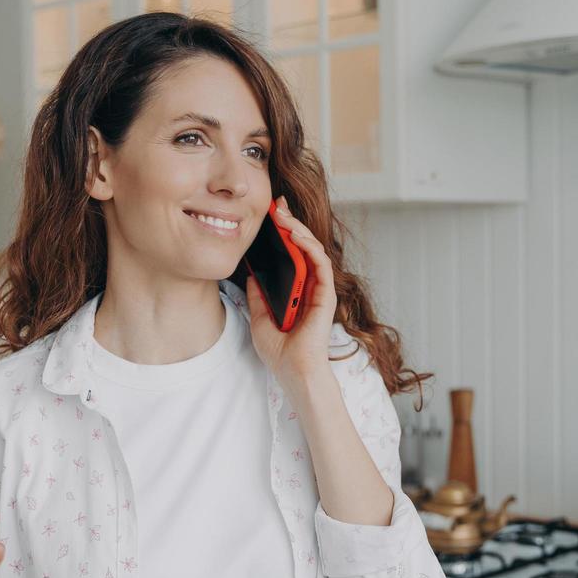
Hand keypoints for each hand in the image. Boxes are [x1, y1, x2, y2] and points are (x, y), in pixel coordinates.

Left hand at [247, 194, 336, 385]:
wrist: (293, 372)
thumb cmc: (280, 352)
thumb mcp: (259, 317)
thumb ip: (258, 295)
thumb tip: (251, 274)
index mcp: (296, 291)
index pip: (292, 255)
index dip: (283, 234)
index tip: (269, 215)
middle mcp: (310, 287)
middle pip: (303, 247)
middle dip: (290, 223)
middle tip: (276, 205)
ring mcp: (319, 289)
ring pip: (313, 250)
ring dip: (298, 229)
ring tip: (282, 214)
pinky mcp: (326, 294)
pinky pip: (320, 263)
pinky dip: (309, 246)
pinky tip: (295, 234)